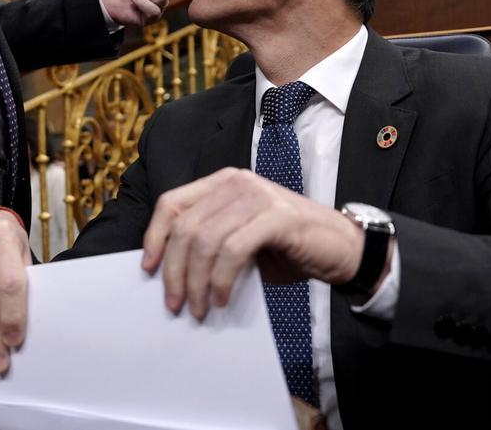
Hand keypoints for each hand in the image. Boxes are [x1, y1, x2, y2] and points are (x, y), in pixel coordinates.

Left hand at [141, 168, 363, 319]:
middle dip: (175, 270)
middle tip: (175, 303)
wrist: (342, 247)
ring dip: (196, 281)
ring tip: (198, 308)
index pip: (173, 204)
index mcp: (223, 183)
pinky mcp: (277, 216)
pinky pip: (234, 250)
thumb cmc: (289, 247)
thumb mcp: (241, 240)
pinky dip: (221, 279)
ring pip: (206, 240)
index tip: (148, 269)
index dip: (155, 237)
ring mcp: (258, 196)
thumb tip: (173, 275)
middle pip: (186, 226)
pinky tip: (221, 299)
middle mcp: (237, 182)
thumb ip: (211, 244)